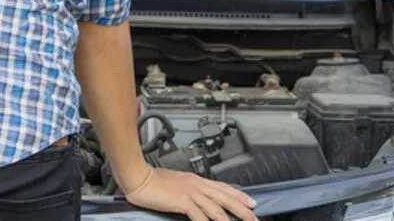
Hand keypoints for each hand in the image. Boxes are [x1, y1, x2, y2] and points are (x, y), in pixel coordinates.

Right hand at [124, 167, 257, 220]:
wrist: (137, 176)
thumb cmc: (152, 180)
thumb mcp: (175, 182)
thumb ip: (188, 189)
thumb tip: (197, 197)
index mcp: (195, 179)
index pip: (222, 187)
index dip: (239, 195)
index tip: (251, 202)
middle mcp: (196, 184)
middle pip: (225, 198)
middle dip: (243, 209)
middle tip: (255, 218)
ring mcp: (190, 192)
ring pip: (217, 208)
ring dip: (231, 219)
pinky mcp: (183, 201)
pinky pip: (200, 216)